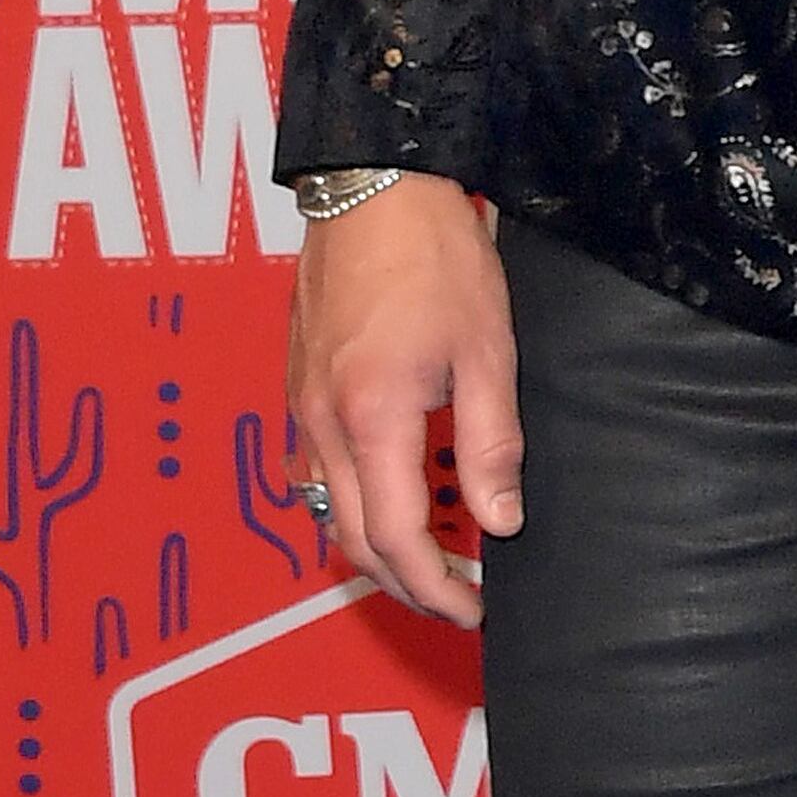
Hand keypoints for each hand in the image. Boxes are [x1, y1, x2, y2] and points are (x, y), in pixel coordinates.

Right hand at [286, 175, 523, 627]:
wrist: (370, 185)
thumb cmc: (434, 257)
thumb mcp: (486, 351)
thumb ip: (490, 445)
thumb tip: (498, 523)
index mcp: (371, 419)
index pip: (394, 540)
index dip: (435, 589)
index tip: (474, 611)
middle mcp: (322, 423)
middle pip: (351, 540)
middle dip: (405, 585)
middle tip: (457, 602)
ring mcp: (301, 405)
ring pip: (326, 511)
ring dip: (376, 549)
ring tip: (432, 561)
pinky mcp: (298, 385)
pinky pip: (316, 471)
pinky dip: (354, 506)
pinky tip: (394, 498)